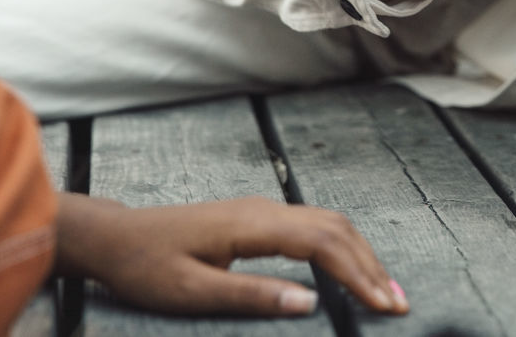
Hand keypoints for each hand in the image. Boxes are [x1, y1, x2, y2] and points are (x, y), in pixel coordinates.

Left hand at [55, 193, 407, 317]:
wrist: (116, 237)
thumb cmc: (146, 266)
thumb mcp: (191, 291)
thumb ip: (250, 296)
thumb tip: (309, 302)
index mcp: (252, 225)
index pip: (323, 243)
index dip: (359, 274)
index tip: (384, 305)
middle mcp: (265, 210)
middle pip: (336, 228)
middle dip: (372, 265)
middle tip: (399, 305)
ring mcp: (263, 212)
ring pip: (329, 224)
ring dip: (361, 255)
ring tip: (385, 291)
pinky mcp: (259, 221)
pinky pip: (314, 228)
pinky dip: (342, 249)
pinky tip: (351, 271)